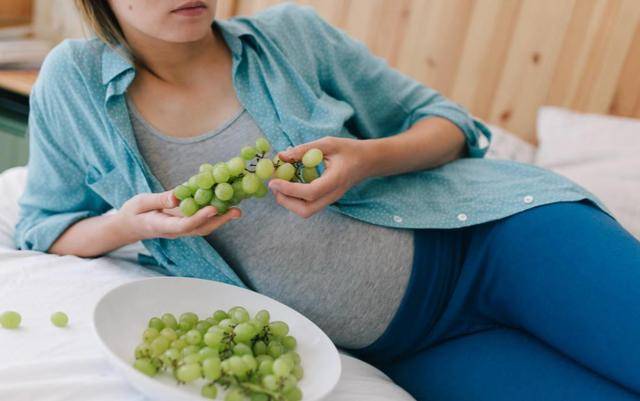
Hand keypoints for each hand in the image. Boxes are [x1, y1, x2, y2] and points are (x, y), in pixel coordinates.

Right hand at [116, 190, 240, 240]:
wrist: (129, 226)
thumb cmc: (133, 213)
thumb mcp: (141, 202)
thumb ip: (159, 199)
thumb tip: (177, 196)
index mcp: (162, 226)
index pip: (184, 225)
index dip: (200, 217)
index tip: (213, 209)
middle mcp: (175, 230)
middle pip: (200, 229)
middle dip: (219, 221)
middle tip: (236, 211)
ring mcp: (181, 229)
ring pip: (203, 227)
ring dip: (221, 219)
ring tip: (236, 208)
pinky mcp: (184, 224)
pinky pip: (200, 220)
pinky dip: (213, 213)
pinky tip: (224, 202)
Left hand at [268, 136, 369, 218]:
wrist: (367, 161)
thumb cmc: (349, 150)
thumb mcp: (328, 143)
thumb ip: (304, 149)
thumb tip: (281, 156)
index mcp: (335, 180)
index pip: (311, 192)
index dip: (290, 189)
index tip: (273, 181)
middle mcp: (333, 194)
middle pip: (306, 210)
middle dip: (286, 201)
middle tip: (274, 185)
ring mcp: (330, 199)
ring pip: (306, 211)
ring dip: (289, 201)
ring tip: (279, 183)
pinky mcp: (326, 199)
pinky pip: (308, 205)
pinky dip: (294, 198)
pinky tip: (289, 183)